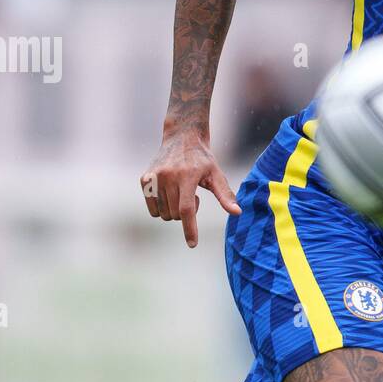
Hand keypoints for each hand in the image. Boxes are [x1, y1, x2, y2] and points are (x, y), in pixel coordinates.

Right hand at [140, 127, 240, 247]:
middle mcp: (167, 176)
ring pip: (164, 214)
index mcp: (186, 176)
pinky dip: (162, 208)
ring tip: (181, 191)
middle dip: (186, 213)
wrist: (181, 137)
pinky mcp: (144, 180)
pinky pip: (153, 209)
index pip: (186, 209)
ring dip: (174, 210)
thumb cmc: (202, 159)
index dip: (190, 229)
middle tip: (192, 194)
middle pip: (176, 214)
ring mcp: (153, 178)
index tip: (192, 244)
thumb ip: (225, 195)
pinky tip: (169, 192)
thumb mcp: (216, 174)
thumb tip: (237, 213)